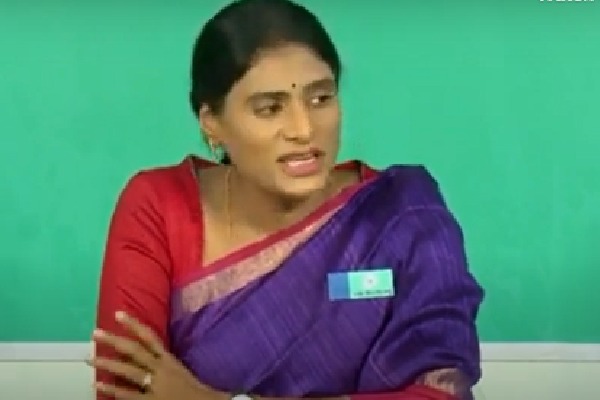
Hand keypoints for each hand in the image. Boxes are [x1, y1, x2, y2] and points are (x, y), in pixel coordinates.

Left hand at [89, 311, 226, 399]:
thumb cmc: (199, 391)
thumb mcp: (183, 372)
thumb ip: (168, 364)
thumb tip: (155, 355)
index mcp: (170, 360)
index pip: (150, 337)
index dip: (134, 325)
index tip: (118, 314)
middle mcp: (161, 369)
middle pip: (134, 351)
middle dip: (114, 340)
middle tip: (96, 333)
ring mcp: (155, 385)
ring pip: (128, 371)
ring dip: (107, 364)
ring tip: (90, 359)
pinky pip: (128, 395)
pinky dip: (113, 390)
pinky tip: (98, 386)